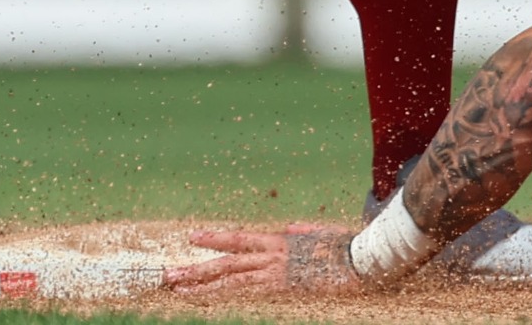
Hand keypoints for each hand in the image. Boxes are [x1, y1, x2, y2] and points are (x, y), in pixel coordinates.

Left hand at [164, 224, 361, 292]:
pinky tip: (210, 303)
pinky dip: (226, 299)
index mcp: (279, 241)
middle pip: (226, 264)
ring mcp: (275, 274)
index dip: (214, 239)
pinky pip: (247, 296)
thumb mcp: (322, 234)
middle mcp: (271, 256)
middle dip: (195, 269)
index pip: (239, 239)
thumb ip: (303, 231)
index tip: (191, 239)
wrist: (362, 259)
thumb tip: (291, 228)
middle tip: (169, 276)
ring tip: (178, 290)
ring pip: (230, 281)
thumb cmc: (347, 248)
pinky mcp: (283, 290)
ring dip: (202, 287)